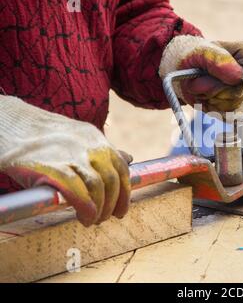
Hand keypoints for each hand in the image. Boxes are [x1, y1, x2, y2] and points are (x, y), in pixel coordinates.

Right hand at [0, 96, 130, 226]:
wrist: (8, 123)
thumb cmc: (42, 135)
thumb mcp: (79, 136)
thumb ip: (103, 150)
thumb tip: (129, 159)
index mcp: (96, 137)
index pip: (121, 168)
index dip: (124, 193)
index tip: (121, 209)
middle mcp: (89, 145)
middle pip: (112, 180)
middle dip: (113, 204)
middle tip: (104, 218)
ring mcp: (71, 155)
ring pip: (97, 187)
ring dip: (99, 209)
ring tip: (91, 220)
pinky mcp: (53, 167)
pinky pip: (77, 191)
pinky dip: (85, 206)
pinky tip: (84, 216)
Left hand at [159, 35, 242, 112]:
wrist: (179, 68)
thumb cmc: (191, 54)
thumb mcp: (201, 51)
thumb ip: (218, 60)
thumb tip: (238, 76)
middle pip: (237, 93)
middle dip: (213, 89)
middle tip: (196, 79)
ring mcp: (238, 92)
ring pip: (227, 105)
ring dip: (206, 96)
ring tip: (196, 84)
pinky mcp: (228, 106)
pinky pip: (220, 113)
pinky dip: (205, 105)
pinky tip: (200, 95)